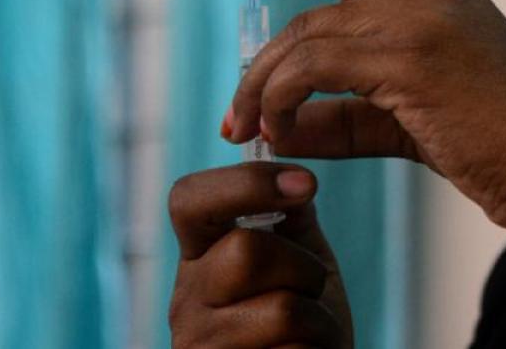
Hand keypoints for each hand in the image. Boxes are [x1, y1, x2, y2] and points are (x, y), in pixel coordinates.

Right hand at [167, 162, 351, 347]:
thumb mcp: (297, 260)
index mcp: (199, 257)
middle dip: (304, 268)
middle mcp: (186, 300)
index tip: (306, 183)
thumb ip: (290, 217)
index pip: (188, 200)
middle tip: (311, 291)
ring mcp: (199, 345)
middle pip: (247, 251)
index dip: (247, 182)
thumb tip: (294, 173)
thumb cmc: (302, 321)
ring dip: (320, 320)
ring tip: (311, 333)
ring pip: (282, 310)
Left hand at [177, 0, 505, 345]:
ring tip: (238, 122)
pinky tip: (275, 131)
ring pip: (302, 25)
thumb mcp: (407, 119)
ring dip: (255, 77)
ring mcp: (420, 14)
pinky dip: (280, 98)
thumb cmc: (497, 146)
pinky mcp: (410, 57)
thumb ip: (343, 115)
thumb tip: (276, 124)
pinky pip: (311, 66)